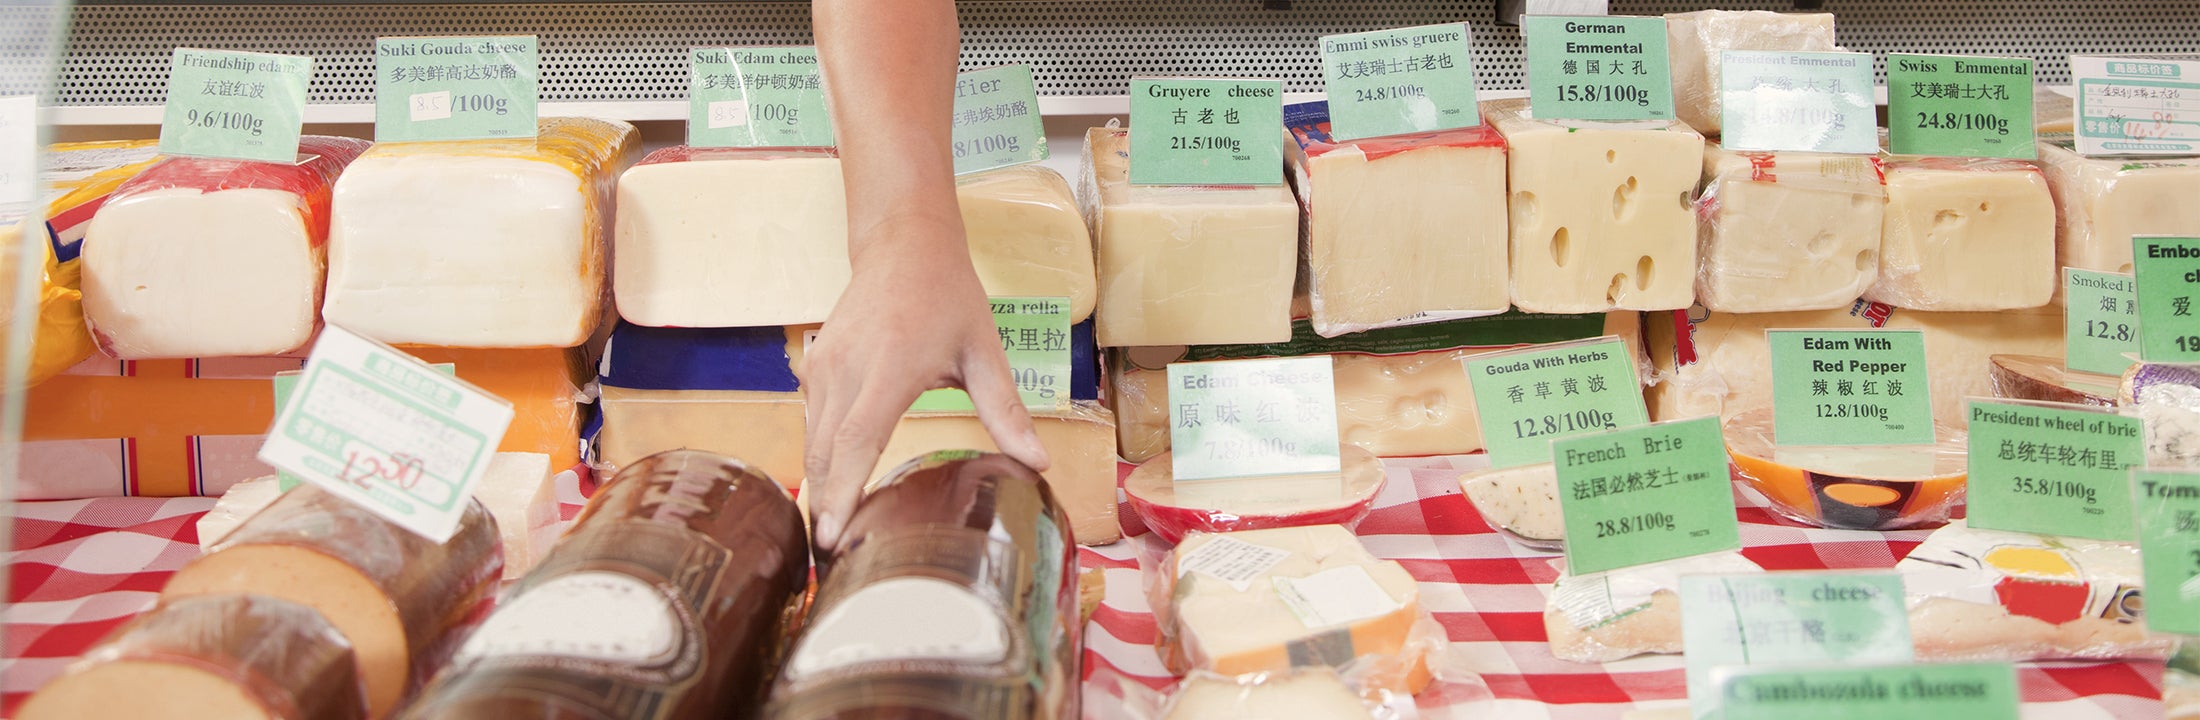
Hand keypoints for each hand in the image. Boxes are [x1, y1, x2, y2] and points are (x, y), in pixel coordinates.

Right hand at [801, 216, 1050, 555]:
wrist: (902, 243)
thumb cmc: (947, 295)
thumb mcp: (984, 350)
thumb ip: (1006, 410)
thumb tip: (1038, 463)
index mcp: (890, 367)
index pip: (856, 439)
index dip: (842, 490)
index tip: (832, 535)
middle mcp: (846, 368)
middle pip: (824, 452)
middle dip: (826, 507)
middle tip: (833, 564)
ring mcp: (822, 366)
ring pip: (813, 441)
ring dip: (820, 486)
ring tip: (832, 537)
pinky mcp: (813, 367)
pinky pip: (811, 423)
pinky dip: (820, 458)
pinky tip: (833, 490)